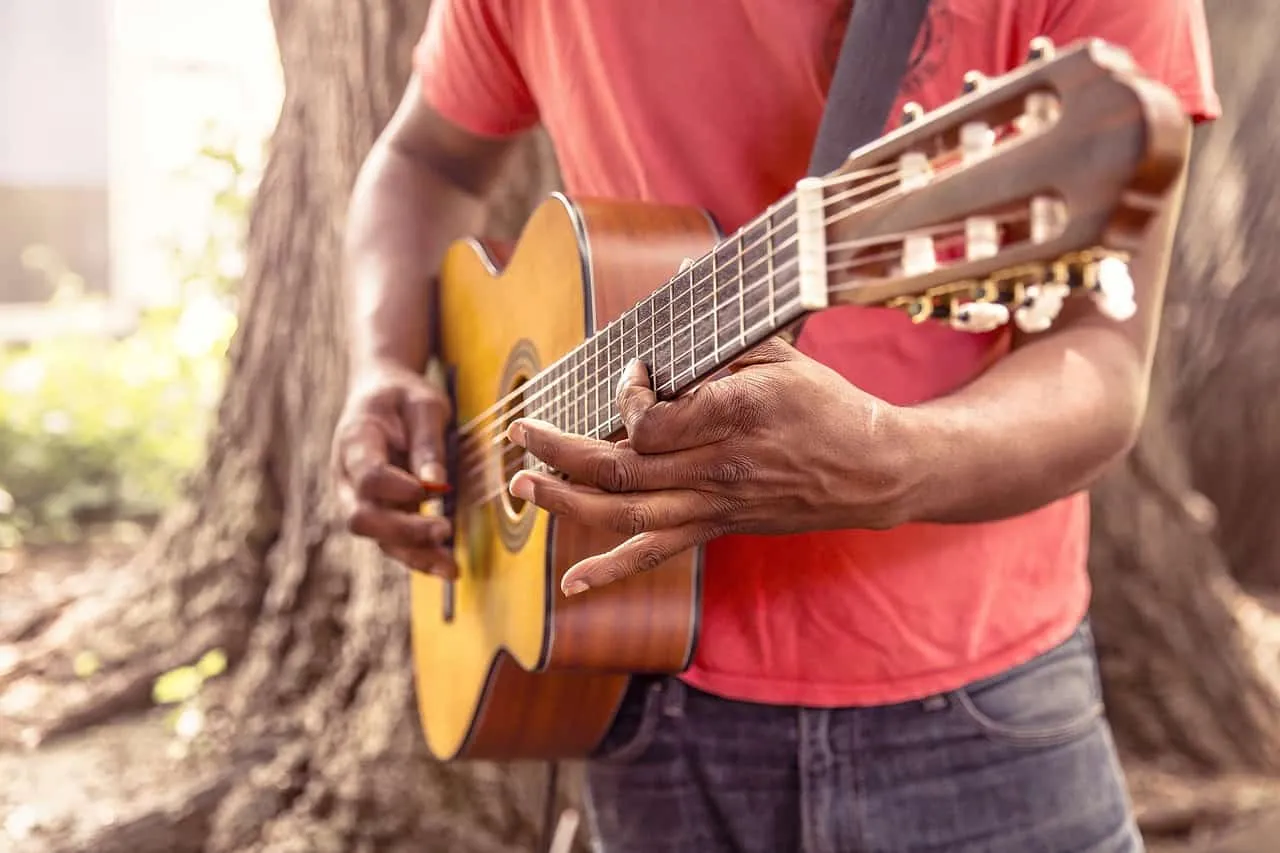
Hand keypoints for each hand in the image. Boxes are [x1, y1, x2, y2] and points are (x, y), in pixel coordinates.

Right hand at [331, 360, 455, 577]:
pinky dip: (419, 555)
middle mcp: (348, 477)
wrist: (380, 394)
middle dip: (403, 531)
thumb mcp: (423, 404)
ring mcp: (359, 500)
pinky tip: (448, 567)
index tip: (429, 490)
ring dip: (414, 555)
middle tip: (444, 530)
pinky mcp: (380, 513)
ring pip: (377, 539)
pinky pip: (394, 542)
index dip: (395, 487)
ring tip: (451, 568)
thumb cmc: (404, 397)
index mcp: (355, 441)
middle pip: (362, 517)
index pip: (366, 475)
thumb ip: (428, 443)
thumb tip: (436, 486)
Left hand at [506, 337, 911, 595]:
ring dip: (566, 502)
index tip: (632, 372)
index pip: (650, 421)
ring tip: (523, 486)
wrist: (871, 470)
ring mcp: (715, 505)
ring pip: (626, 513)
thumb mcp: (780, 352)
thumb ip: (721, 333)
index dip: (625, 396)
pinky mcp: (717, 528)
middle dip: (560, 450)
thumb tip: (680, 279)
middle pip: (621, 468)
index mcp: (735, 416)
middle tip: (520, 432)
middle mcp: (719, 468)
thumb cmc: (825, 404)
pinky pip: (657, 553)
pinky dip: (611, 570)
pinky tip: (573, 586)